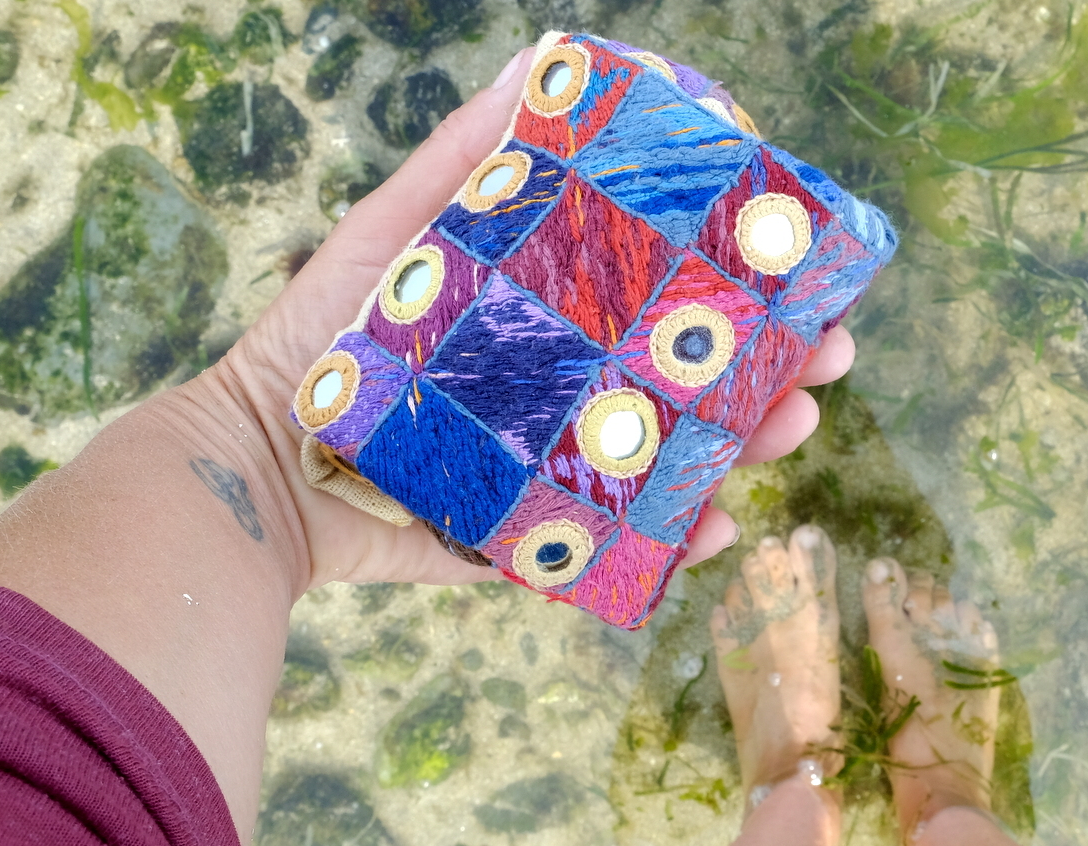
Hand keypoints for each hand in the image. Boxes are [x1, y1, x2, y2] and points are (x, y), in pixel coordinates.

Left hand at [220, 47, 856, 589]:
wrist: (259, 463)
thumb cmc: (326, 335)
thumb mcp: (399, 231)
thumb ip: (465, 159)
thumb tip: (541, 62)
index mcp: (557, 323)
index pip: (666, 297)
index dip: (737, 282)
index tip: (797, 262)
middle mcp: (572, 393)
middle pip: (693, 380)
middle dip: (772, 367)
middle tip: (828, 357)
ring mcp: (563, 466)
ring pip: (678, 459)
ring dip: (747, 445)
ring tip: (792, 428)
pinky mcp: (539, 535)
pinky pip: (620, 541)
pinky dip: (676, 541)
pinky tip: (721, 528)